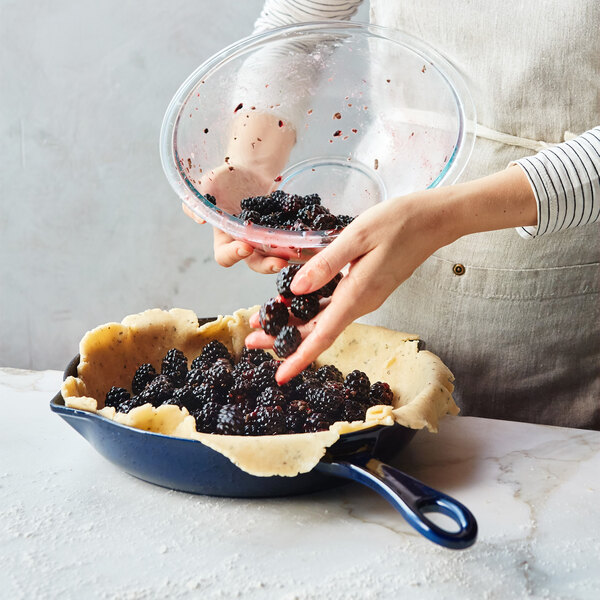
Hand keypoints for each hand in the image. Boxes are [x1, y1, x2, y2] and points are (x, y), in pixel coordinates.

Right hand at [181, 111, 295, 273]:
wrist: (250, 170)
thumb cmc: (225, 178)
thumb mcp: (208, 184)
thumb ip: (197, 200)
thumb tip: (201, 221)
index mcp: (225, 239)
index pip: (225, 257)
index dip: (234, 255)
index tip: (245, 246)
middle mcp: (247, 246)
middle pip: (256, 264)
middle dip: (268, 266)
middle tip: (280, 262)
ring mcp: (267, 243)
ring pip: (278, 258)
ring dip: (289, 259)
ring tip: (301, 255)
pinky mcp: (285, 235)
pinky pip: (295, 244)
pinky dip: (305, 245)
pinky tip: (316, 242)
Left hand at [245, 166, 536, 382]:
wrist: (433, 220)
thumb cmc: (398, 223)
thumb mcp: (357, 237)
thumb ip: (326, 264)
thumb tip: (295, 290)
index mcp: (357, 295)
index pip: (323, 336)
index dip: (300, 358)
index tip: (280, 377)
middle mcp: (360, 302)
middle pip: (318, 330)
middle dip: (285, 338)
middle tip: (252, 338)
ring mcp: (365, 296)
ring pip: (324, 318)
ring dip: (294, 322)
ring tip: (264, 320)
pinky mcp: (367, 287)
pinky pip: (334, 304)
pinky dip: (312, 306)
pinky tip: (294, 300)